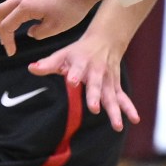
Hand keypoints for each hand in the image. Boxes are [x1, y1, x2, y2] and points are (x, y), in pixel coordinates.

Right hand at [0, 0, 109, 53]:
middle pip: (1, 10)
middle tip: (6, 39)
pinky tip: (29, 11)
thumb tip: (31, 32)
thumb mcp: (55, 28)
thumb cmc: (73, 8)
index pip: (6, 25)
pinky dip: (19, 4)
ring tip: (14, 25)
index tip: (11, 52)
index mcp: (26, 7)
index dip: (7, 40)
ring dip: (8, 13)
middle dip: (0, 26)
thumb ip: (39, 33)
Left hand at [25, 6, 142, 132]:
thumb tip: (31, 68)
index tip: (72, 81)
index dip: (74, 75)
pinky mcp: (115, 86)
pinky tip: (135, 119)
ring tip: (117, 126)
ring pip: (111, 96)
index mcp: (82, 63)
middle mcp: (97, 72)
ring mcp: (108, 80)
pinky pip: (123, 98)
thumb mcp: (63, 54)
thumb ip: (48, 64)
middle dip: (95, 96)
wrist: (106, 40)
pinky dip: (129, 108)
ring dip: (115, 110)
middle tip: (94, 108)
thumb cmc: (79, 51)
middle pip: (96, 85)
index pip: (77, 69)